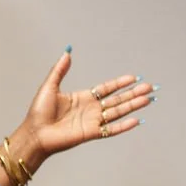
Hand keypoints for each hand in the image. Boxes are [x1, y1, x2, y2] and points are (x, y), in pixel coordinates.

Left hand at [23, 51, 153, 159]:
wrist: (35, 133)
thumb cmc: (38, 112)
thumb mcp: (50, 86)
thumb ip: (60, 70)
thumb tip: (67, 52)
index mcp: (83, 98)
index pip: (107, 89)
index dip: (120, 83)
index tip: (134, 78)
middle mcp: (90, 110)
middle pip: (117, 100)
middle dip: (133, 93)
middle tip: (150, 87)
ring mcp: (92, 122)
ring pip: (118, 112)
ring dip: (133, 106)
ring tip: (148, 99)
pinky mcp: (91, 133)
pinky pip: (111, 129)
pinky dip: (124, 126)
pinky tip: (137, 120)